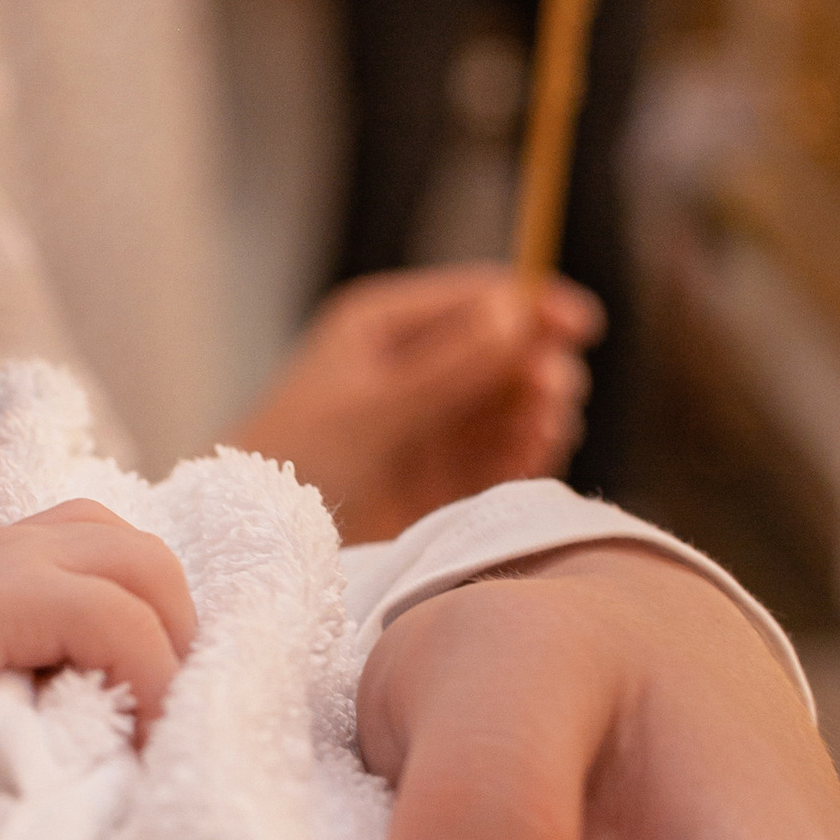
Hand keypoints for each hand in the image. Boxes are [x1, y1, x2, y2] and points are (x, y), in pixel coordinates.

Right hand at [0, 501, 194, 754]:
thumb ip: (18, 668)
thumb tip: (77, 718)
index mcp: (5, 559)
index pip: (108, 548)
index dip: (147, 610)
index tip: (150, 690)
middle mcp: (18, 544)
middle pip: (144, 554)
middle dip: (174, 627)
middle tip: (164, 710)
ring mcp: (17, 559)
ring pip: (148, 570)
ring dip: (171, 648)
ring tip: (156, 723)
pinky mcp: (16, 594)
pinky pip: (122, 622)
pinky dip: (148, 675)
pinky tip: (136, 734)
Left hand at [236, 267, 600, 540]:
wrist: (260, 540)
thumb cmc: (295, 460)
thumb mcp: (372, 409)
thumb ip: (446, 365)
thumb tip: (513, 309)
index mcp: (386, 327)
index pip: (476, 298)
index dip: (532, 304)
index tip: (579, 325)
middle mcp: (417, 368)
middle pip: (505, 352)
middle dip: (536, 366)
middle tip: (550, 392)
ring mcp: (434, 424)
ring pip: (511, 404)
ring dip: (536, 410)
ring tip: (542, 427)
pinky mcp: (445, 478)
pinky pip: (504, 454)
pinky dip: (525, 451)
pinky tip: (533, 453)